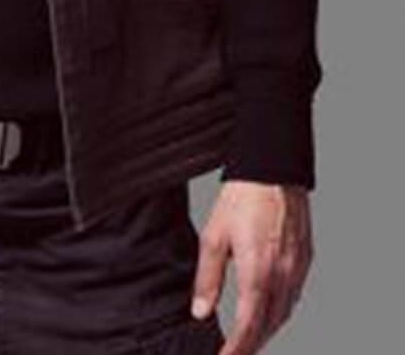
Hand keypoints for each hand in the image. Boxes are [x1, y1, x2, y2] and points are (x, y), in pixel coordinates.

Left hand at [191, 180, 312, 354]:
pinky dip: (280, 311)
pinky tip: (269, 311)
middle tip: (233, 353)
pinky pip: (294, 297)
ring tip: (248, 339)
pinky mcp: (305, 260)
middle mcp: (282, 275)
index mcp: (258, 272)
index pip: (248, 325)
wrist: (273, 170)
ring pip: (284, 314)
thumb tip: (200, 311)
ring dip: (266, 330)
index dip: (236, 348)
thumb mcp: (214, 236)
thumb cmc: (242, 198)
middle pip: (269, 325)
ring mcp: (297, 269)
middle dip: (251, 344)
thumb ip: (208, 278)